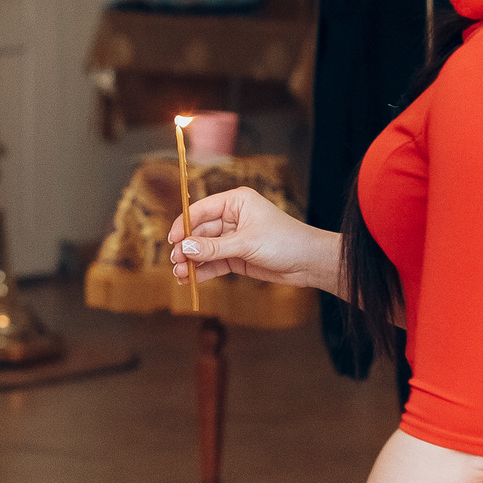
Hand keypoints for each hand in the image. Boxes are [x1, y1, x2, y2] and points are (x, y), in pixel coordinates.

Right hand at [168, 186, 341, 293]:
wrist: (309, 263)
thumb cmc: (284, 241)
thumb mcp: (246, 243)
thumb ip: (214, 247)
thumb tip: (185, 248)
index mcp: (236, 202)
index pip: (201, 210)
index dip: (184, 225)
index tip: (173, 240)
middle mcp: (233, 218)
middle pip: (200, 232)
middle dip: (187, 248)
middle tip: (175, 262)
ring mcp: (234, 238)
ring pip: (205, 249)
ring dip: (192, 262)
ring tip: (180, 275)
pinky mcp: (237, 257)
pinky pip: (214, 262)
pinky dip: (203, 271)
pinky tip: (190, 280)